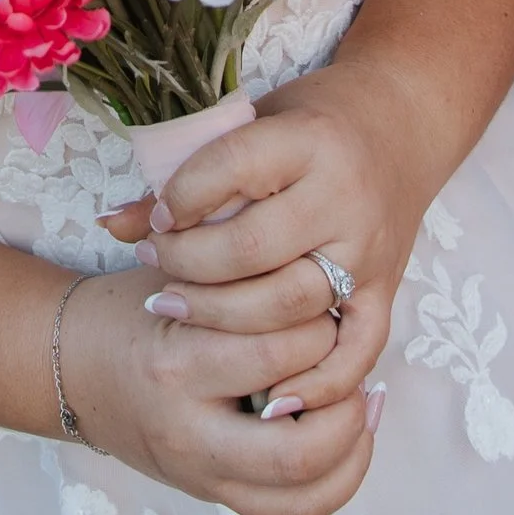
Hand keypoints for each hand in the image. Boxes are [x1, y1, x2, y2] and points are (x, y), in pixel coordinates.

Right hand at [59, 261, 383, 514]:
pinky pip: (293, 511)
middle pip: (298, 447)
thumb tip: (325, 275)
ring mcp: (202, 474)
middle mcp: (190, 432)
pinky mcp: (214, 494)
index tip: (331, 299)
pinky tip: (352, 437)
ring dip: (350, 448)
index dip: (321, 323)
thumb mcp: (178, 278)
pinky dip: (336, 481)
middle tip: (353, 357)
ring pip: (303, 492)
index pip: (277, 352)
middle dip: (343, 403)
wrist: (75, 368)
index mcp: (177, 364)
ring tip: (362, 401)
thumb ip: (242, 278)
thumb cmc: (134, 313)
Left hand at [102, 77, 416, 431]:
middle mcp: (344, 197)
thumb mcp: (254, 124)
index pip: (232, 169)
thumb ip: (189, 171)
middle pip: (253, 249)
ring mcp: (369, 250)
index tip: (158, 215)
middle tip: (157, 266)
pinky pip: (354, 352)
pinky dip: (313, 384)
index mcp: (309, 140)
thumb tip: (112, 223)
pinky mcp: (387, 291)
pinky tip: (267, 394)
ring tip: (181, 306)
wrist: (402, 125)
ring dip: (224, 316)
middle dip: (190, 265)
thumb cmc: (314, 121)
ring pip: (291, 304)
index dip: (181, 197)